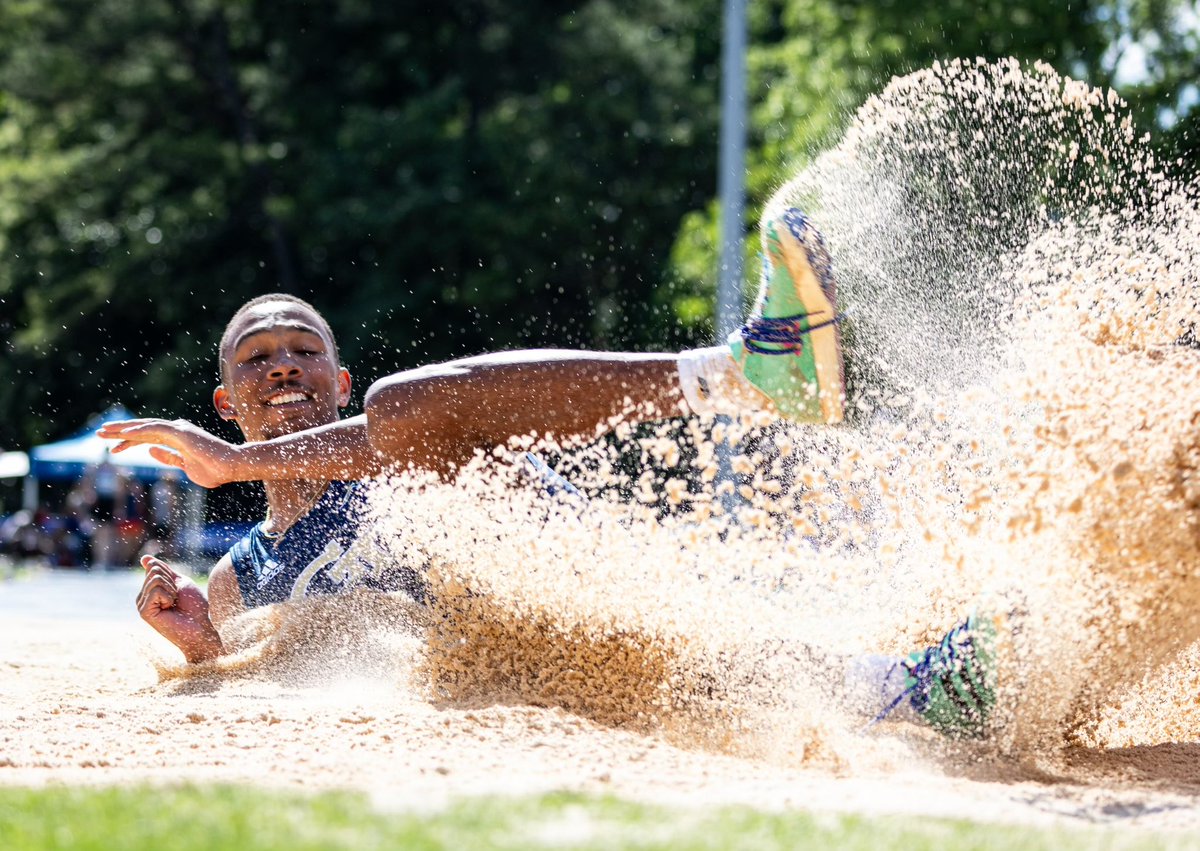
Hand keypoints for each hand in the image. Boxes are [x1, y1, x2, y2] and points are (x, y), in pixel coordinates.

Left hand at [98, 418, 240, 487]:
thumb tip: (150, 450)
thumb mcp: (185, 466)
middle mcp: (176, 430)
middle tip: (100, 433)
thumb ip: (169, 458)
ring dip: (123, 429)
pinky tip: (123, 434)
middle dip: (120, 432)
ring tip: (104, 432)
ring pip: (145, 426)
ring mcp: (178, 429)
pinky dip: (138, 431)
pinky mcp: (180, 432)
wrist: (232, 467)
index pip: (148, 438)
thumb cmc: (215, 469)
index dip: (130, 442)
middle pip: (143, 429)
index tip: (114, 449)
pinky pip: (154, 429)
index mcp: (178, 439)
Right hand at [136, 555, 222, 662]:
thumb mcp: (179, 582)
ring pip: (155, 580)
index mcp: (150, 590)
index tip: (177, 590)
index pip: (154, 567)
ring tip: (174, 604)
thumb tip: (144, 558)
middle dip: (172, 582)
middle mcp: (143, 597)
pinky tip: (169, 609)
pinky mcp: (144, 612)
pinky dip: (168, 596)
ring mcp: (142, 605)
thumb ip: (163, 570)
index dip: (170, 574)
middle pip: (154, 571)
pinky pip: (155, 591)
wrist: (201, 626)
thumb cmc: (194, 606)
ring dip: (171, 590)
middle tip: (177, 599)